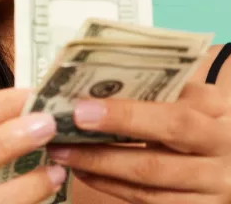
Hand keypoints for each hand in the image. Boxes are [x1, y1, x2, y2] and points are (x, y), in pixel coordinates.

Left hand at [47, 82, 230, 202]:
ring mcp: (209, 198)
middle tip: (60, 139)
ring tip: (64, 155)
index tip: (82, 111)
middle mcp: (219, 170)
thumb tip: (106, 83)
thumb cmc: (212, 118)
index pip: (173, 122)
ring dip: (99, 173)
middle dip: (99, 154)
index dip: (126, 117)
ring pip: (146, 192)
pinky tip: (86, 172)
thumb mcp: (204, 100)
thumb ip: (168, 92)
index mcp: (219, 129)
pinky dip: (112, 189)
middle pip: (152, 166)